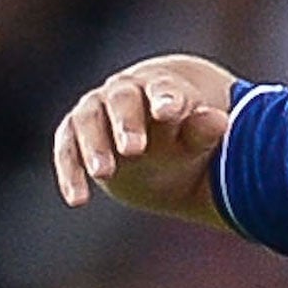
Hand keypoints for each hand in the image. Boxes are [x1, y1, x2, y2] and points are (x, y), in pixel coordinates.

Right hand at [53, 55, 233, 208]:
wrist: (155, 143)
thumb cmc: (183, 137)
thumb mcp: (199, 138)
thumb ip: (204, 130)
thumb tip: (220, 121)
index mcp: (162, 87)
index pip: (164, 89)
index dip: (166, 100)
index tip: (168, 112)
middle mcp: (124, 92)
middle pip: (122, 101)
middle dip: (127, 124)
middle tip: (134, 149)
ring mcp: (95, 111)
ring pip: (88, 121)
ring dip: (94, 146)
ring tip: (104, 173)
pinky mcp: (74, 135)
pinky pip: (67, 149)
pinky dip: (70, 172)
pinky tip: (77, 199)